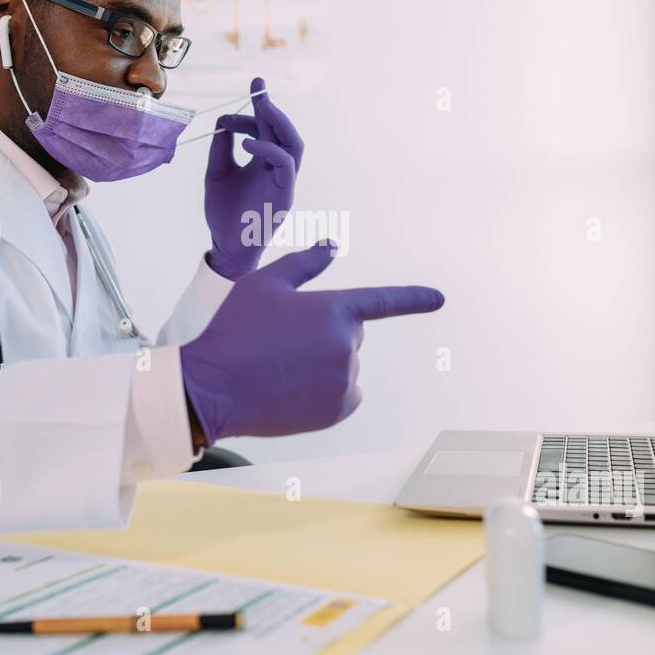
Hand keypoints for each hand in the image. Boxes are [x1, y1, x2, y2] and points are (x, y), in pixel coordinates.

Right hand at [180, 242, 443, 442]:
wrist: (213, 387)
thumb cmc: (235, 329)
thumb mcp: (264, 285)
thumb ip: (303, 264)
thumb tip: (331, 245)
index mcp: (334, 308)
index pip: (384, 301)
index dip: (414, 299)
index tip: (440, 299)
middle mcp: (347, 344)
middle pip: (349, 334)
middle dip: (324, 333)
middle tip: (281, 342)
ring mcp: (345, 379)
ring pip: (344, 365)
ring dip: (322, 364)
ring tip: (280, 368)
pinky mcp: (339, 409)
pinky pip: (345, 395)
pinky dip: (327, 392)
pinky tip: (293, 390)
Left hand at [204, 76, 303, 279]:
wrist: (225, 246)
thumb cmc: (222, 213)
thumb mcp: (216, 172)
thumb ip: (221, 147)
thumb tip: (222, 119)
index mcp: (262, 161)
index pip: (266, 128)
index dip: (256, 109)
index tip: (237, 103)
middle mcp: (276, 168)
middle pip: (283, 130)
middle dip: (271, 106)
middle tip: (258, 86)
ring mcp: (283, 180)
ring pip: (293, 144)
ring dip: (279, 122)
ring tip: (262, 106)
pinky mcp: (284, 194)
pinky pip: (284, 165)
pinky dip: (268, 150)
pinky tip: (246, 144)